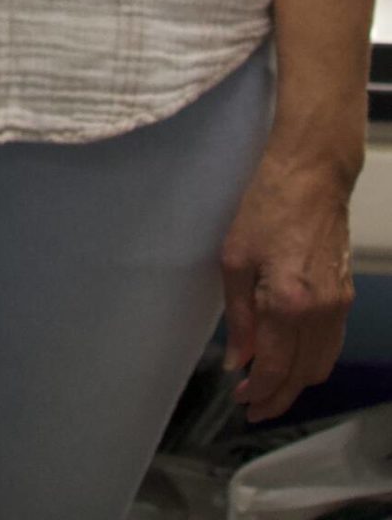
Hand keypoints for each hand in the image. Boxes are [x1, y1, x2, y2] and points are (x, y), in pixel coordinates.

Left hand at [220, 143, 356, 422]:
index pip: (277, 368)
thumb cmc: (265, 208)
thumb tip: (238, 360)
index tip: (242, 401)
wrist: (311, 176)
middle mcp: (320, 313)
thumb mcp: (234, 258)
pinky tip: (292, 357)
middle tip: (253, 404)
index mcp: (288, 304)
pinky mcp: (345, 295)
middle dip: (279, 397)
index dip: (260, 392)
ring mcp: (338, 306)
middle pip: (303, 376)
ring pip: (321, 364)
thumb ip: (238, 316)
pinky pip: (331, 344)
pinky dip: (312, 360)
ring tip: (269, 386)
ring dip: (297, 383)